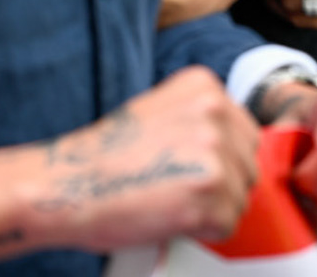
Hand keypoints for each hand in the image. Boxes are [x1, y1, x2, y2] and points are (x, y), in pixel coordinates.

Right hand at [0, 66, 260, 261]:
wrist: (68, 184)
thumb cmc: (105, 156)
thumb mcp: (159, 111)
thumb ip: (201, 119)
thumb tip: (235, 146)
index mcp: (205, 86)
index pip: (244, 132)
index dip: (220, 159)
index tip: (188, 167)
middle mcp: (215, 112)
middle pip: (248, 164)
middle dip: (222, 184)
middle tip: (177, 189)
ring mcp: (215, 152)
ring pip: (240, 196)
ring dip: (211, 208)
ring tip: (169, 201)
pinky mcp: (210, 193)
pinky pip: (227, 224)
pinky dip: (202, 231)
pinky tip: (169, 217)